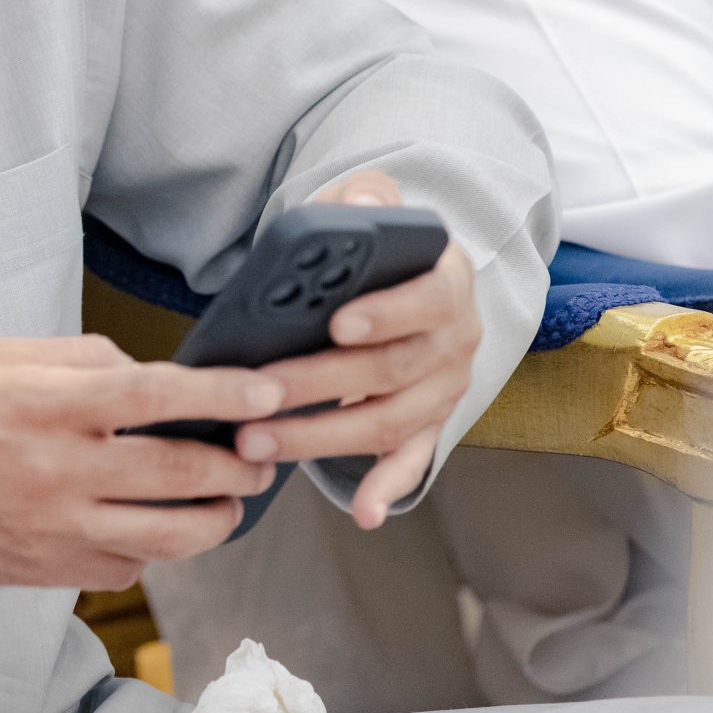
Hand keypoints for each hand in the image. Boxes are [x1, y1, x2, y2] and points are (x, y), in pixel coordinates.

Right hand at [0, 334, 283, 597]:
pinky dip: (155, 548)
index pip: (155, 395)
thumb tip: (145, 372)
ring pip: (171, 536)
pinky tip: (154, 526)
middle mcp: (58, 472)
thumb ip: (77, 357)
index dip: (223, 394)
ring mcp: (57, 531)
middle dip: (239, 464)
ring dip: (217, 517)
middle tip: (261, 452)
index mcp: (45, 405)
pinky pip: (129, 567)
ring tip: (227, 499)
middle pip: (181, 473)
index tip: (268, 391)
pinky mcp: (50, 574)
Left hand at [230, 170, 481, 530]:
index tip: (335, 323)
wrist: (410, 282)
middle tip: (258, 392)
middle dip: (319, 384)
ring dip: (322, 438)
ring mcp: (443, 390)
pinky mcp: (427, 425)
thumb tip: (366, 205)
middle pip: (391, 371)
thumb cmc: (379, 248)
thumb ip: (368, 199)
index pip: (427, 300)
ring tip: (256, 441)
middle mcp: (457, 341)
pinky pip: (411, 462)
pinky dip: (388, 489)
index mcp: (448, 284)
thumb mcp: (373, 208)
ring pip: (387, 422)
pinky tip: (361, 513)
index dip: (386, 313)